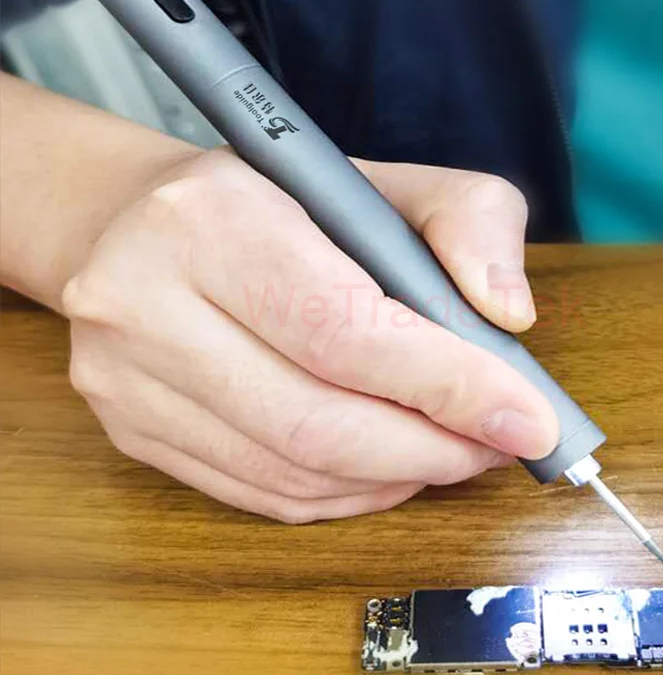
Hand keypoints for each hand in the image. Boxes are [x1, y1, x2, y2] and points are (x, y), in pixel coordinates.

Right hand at [62, 149, 556, 522]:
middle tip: (497, 445)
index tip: (527, 419)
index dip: (445, 386)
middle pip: (316, 421)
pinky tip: (386, 471)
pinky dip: (344, 494)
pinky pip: (258, 493)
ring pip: (290, 471)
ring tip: (452, 454)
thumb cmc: (272, 203)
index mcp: (212, 218)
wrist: (138, 225)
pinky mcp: (130, 430)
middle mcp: (145, 301)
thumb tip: (509, 315)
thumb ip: (467, 220)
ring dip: (394, 478)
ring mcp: (125, 378)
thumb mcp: (377, 180)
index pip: (343, 329)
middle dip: (432, 449)